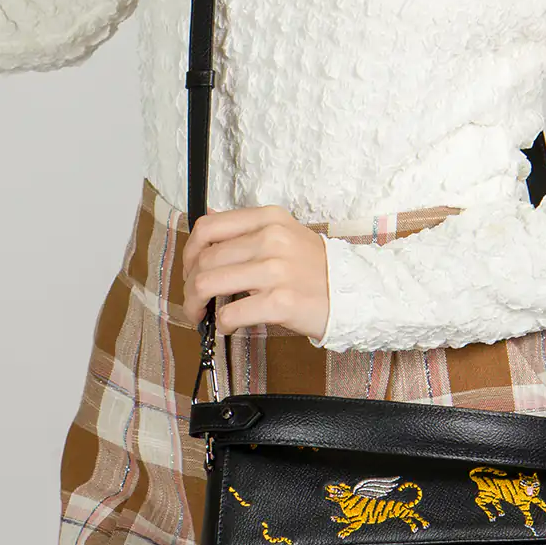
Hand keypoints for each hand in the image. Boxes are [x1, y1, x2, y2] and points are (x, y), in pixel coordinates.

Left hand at [181, 204, 330, 341]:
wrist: (356, 292)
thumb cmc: (317, 268)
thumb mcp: (285, 232)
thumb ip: (248, 227)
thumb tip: (210, 220)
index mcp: (269, 218)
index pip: (208, 227)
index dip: (189, 251)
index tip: (190, 269)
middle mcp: (270, 239)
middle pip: (203, 259)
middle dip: (189, 284)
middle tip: (193, 300)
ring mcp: (276, 270)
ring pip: (208, 283)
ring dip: (195, 304)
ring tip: (201, 315)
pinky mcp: (281, 301)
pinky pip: (231, 313)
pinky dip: (221, 323)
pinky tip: (226, 326)